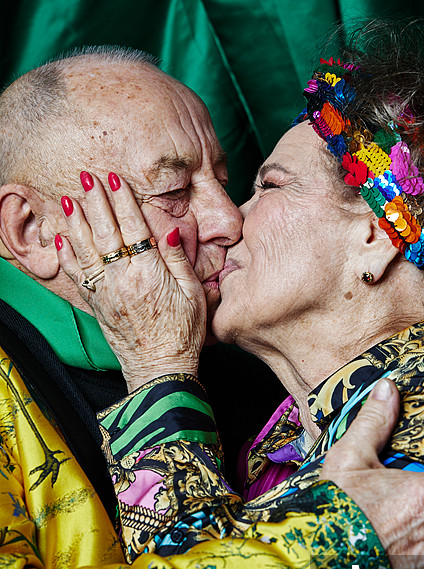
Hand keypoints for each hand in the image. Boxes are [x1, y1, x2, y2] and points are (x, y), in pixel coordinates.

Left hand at [56, 172, 205, 391]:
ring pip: (87, 250)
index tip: (114, 179)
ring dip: (76, 222)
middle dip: (95, 202)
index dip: (123, 201)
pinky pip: (78, 276)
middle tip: (87, 177)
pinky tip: (60, 240)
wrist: (161, 368)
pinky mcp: (98, 305)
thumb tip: (169, 232)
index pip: (134, 227)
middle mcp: (124, 279)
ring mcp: (107, 292)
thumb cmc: (183, 334)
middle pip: (106, 232)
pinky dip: (67, 256)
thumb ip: (179, 261)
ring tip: (68, 199)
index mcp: (150, 273)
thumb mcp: (194, 295)